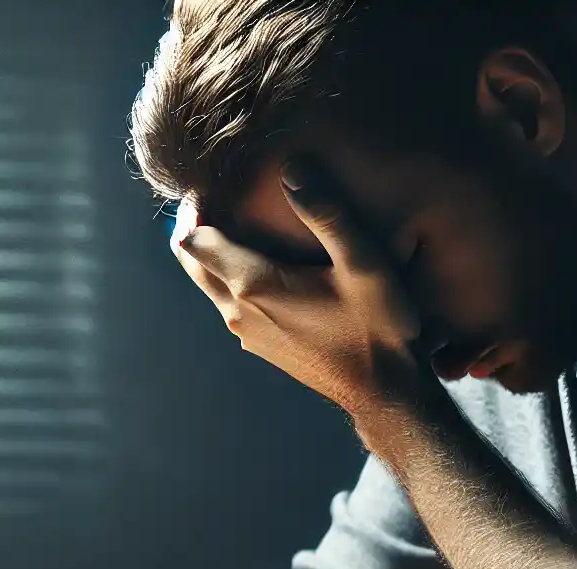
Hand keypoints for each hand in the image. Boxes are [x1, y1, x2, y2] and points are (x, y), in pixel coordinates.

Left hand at [169, 160, 427, 416]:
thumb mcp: (364, 264)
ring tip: (237, 221)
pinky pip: (229, 305)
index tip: (210, 180)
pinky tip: (263, 264)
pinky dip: (230, 278)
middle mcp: (239, 312)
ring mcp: (247, 334)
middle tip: (213, 194)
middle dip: (193, 225)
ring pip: (207, 285)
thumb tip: (293, 167)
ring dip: (212, 253)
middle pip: (190, 262)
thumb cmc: (379, 327)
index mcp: (254, 285)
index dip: (193, 206)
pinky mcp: (261, 347)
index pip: (192, 239)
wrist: (386, 393)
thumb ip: (328, 214)